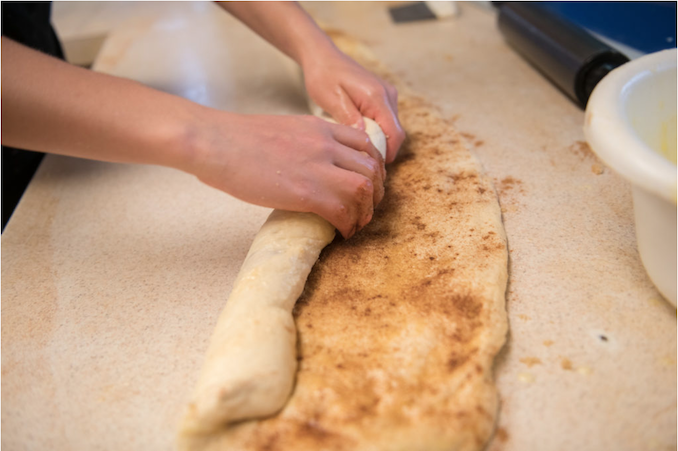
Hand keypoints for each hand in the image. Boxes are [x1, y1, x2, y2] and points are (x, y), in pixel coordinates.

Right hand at [188, 112, 384, 238]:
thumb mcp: (282, 130)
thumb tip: (308, 166)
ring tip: (355, 225)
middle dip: (376, 193)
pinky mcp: (307, 191)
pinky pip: (344, 211)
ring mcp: (318, 166)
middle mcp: (326, 144)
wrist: (215, 142)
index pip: (366, 144)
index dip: (373, 167)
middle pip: (372, 168)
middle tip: (366, 209)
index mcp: (319, 127)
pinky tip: (341, 233)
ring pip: (364, 190)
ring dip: (365, 212)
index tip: (367, 184)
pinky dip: (348, 225)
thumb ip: (304, 143)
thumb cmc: (235, 139)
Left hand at [302, 49, 404, 163]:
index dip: (388, 154)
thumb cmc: (323, 76)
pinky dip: (377, 132)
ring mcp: (387, 94)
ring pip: (392, 128)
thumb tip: (365, 139)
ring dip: (380, 141)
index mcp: (376, 96)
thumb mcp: (331, 99)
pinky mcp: (383, 96)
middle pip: (396, 133)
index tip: (372, 167)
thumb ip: (349, 118)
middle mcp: (388, 95)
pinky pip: (386, 120)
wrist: (322, 56)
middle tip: (362, 163)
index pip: (394, 133)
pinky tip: (359, 137)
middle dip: (384, 150)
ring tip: (358, 151)